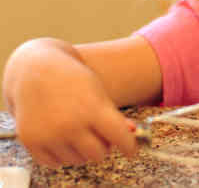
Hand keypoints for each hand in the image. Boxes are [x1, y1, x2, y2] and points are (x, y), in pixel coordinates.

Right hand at [5, 40, 137, 167]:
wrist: (34, 70)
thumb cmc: (73, 79)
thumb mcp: (98, 92)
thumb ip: (115, 115)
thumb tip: (132, 132)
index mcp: (92, 108)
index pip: (120, 137)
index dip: (129, 146)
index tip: (131, 150)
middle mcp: (70, 124)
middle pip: (99, 153)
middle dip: (103, 146)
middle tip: (100, 135)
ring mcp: (49, 134)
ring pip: (77, 160)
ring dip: (81, 151)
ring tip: (78, 130)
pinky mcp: (31, 141)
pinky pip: (55, 162)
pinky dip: (61, 154)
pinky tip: (63, 137)